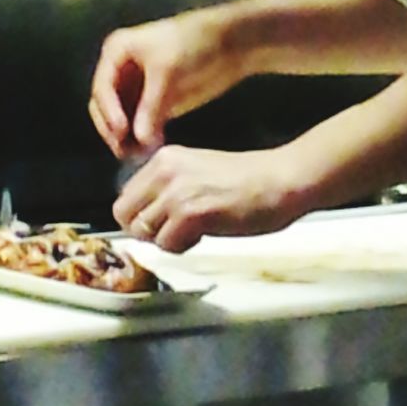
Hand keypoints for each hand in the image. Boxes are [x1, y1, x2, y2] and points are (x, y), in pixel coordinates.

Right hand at [89, 9, 245, 159]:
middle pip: (106, 108)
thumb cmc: (194, 43)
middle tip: (124, 150)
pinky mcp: (156, 102)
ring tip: (139, 154)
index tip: (120, 130)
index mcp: (118, 52)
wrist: (229, 43)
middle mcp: (122, 71)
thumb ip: (151, 106)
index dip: (108, 111)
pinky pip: (142, 125)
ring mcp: (138, 88)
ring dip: (127, 138)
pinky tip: (151, 148)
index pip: (102, 88)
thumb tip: (140, 140)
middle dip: (114, 129)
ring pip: (122, 120)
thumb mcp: (167, 71)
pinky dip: (143, 137)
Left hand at [112, 144, 305, 251]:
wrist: (281, 179)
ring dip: (166, 240)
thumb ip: (168, 188)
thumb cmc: (249, 180)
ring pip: (143, 233)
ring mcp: (177, 191)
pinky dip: (183, 248)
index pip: (125, 196)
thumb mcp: (197, 172)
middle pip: (125, 215)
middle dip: (146, 230)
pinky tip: (206, 233)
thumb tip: (145, 218)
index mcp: (166, 157)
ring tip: (195, 230)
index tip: (162, 222)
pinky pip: (166, 245)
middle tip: (174, 231)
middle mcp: (166, 170)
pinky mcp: (192, 212)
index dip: (142, 215)